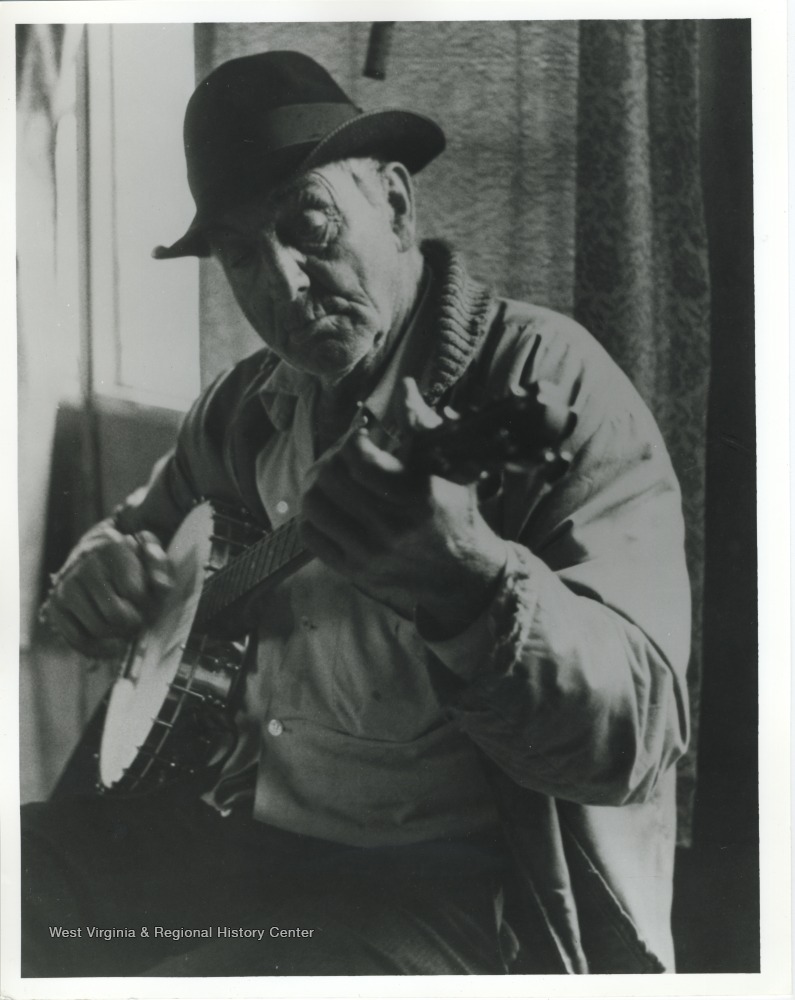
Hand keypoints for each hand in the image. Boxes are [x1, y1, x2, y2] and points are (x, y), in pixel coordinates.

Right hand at [43, 526, 174, 657]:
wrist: (93, 554)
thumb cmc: (129, 558)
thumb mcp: (149, 552)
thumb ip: (159, 566)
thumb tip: (161, 586)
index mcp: (111, 548)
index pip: (134, 593)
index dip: (148, 604)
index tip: (150, 602)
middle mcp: (84, 566)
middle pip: (116, 615)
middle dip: (134, 623)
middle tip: (140, 619)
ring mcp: (66, 587)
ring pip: (99, 629)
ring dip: (118, 635)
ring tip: (126, 625)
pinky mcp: (56, 606)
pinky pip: (78, 640)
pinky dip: (97, 649)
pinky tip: (112, 645)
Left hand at [300, 379, 507, 632]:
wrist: (460, 572)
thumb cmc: (454, 510)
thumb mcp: (450, 465)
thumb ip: (424, 425)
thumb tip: (404, 386)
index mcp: (417, 497)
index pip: (359, 459)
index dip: (351, 438)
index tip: (360, 435)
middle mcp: (392, 528)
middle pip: (330, 479)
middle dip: (332, 457)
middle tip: (343, 455)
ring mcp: (370, 553)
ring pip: (314, 506)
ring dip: (316, 484)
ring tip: (332, 478)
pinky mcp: (355, 572)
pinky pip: (310, 535)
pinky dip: (311, 515)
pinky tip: (329, 506)